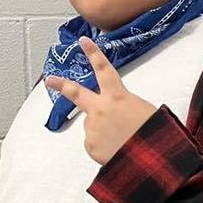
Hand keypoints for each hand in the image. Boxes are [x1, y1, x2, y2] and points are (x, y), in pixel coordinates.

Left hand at [45, 36, 157, 163]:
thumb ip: (126, 107)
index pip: (104, 70)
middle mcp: (100, 109)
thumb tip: (116, 115)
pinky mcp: (90, 146)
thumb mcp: (145, 111)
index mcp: (118, 97)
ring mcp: (92, 128)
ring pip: (93, 126)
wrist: (149, 160)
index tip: (83, 42)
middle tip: (49, 79)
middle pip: (76, 93)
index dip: (93, 54)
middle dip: (61, 84)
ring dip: (104, 131)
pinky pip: (95, 144)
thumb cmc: (153, 134)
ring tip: (122, 140)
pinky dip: (104, 146)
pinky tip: (117, 149)